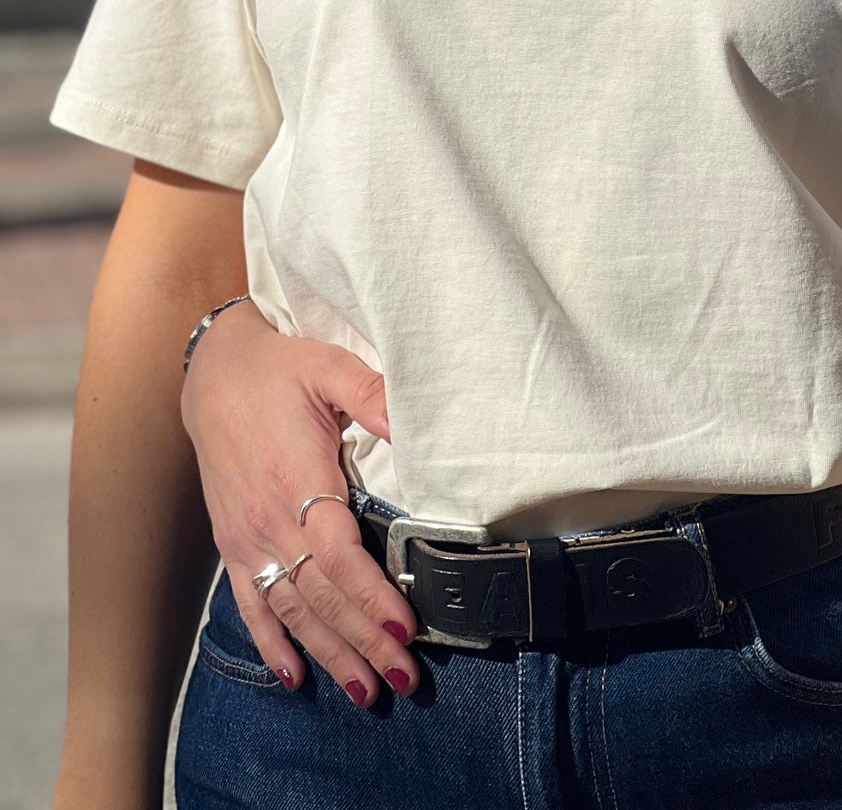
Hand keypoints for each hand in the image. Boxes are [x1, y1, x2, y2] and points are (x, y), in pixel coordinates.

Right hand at [180, 301, 417, 703]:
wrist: (215, 373)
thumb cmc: (280, 369)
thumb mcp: (330, 367)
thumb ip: (372, 395)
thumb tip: (410, 421)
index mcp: (297, 480)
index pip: (340, 557)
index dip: (372, 597)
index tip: (407, 628)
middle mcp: (269, 521)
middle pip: (322, 596)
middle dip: (364, 641)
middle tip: (402, 678)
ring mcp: (248, 538)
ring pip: (292, 610)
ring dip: (329, 653)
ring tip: (364, 690)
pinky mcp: (233, 544)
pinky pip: (250, 603)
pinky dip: (271, 642)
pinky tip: (293, 675)